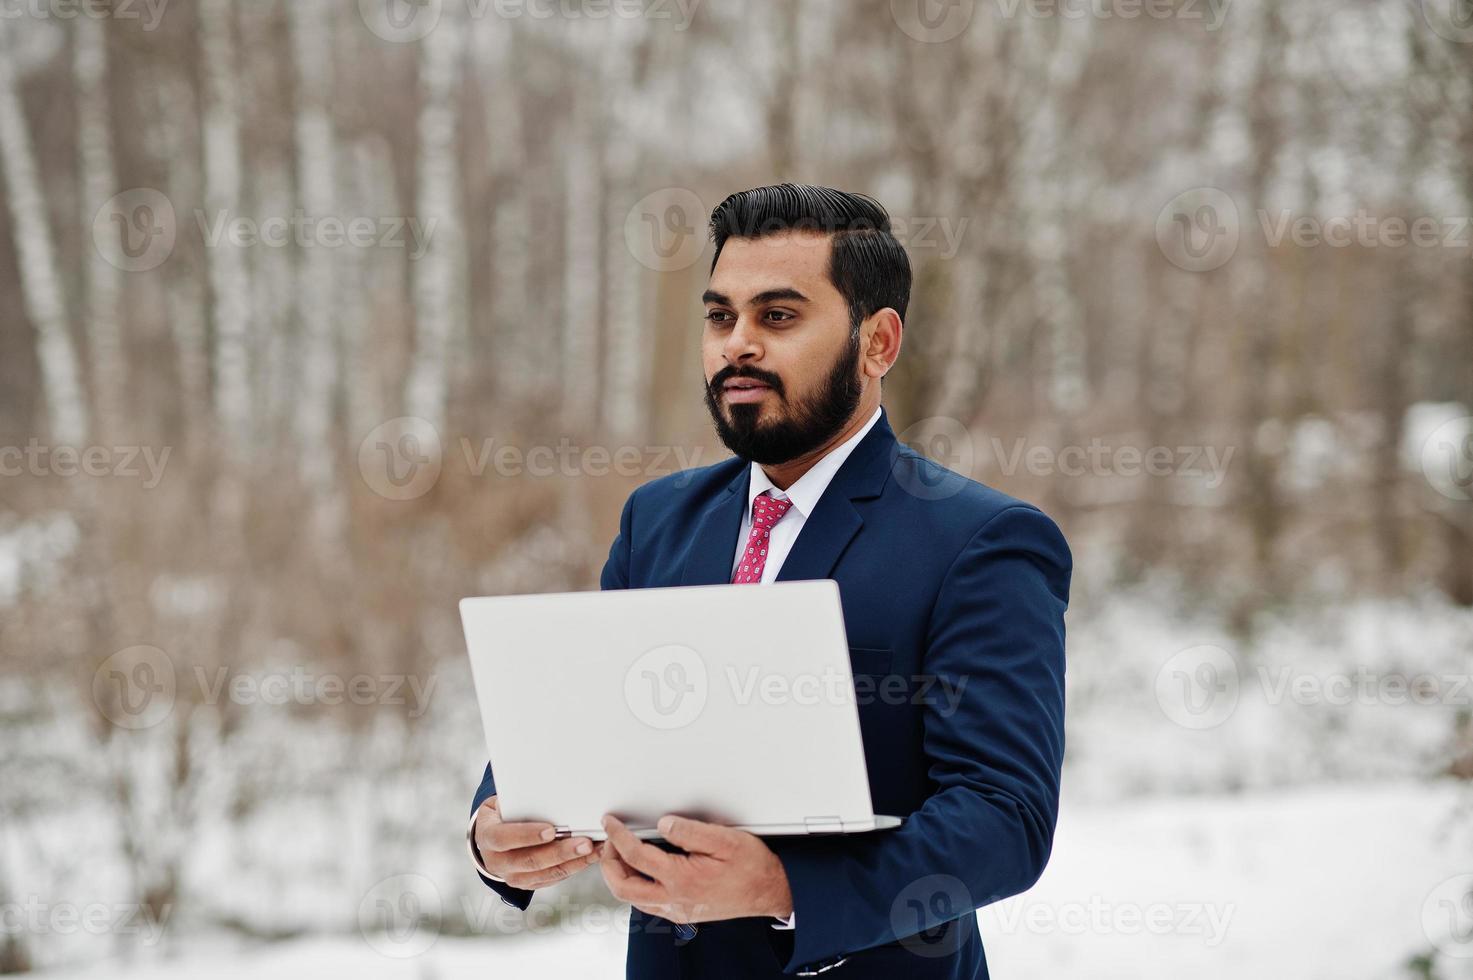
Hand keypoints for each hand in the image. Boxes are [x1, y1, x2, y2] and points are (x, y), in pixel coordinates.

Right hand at [473, 796, 600, 889]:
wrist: (492, 837)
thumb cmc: (502, 813)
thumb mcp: (501, 803)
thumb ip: (519, 801)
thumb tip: (546, 792)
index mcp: (487, 837)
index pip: (504, 839)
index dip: (527, 835)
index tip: (551, 830)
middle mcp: (497, 862)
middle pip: (530, 861)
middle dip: (560, 852)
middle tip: (585, 843)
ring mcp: (512, 877)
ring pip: (546, 874)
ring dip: (574, 862)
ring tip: (596, 849)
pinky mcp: (529, 884)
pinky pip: (554, 878)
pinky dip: (574, 867)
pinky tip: (591, 856)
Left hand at [599, 813, 792, 923]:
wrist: (770, 891)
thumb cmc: (752, 866)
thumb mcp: (725, 838)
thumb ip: (690, 831)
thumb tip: (662, 824)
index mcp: (683, 879)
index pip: (636, 856)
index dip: (618, 836)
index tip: (611, 823)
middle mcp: (676, 900)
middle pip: (623, 887)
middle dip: (609, 863)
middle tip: (609, 842)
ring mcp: (678, 910)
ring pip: (633, 899)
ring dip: (620, 876)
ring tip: (621, 853)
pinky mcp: (683, 913)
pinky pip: (648, 903)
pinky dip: (636, 886)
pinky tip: (641, 870)